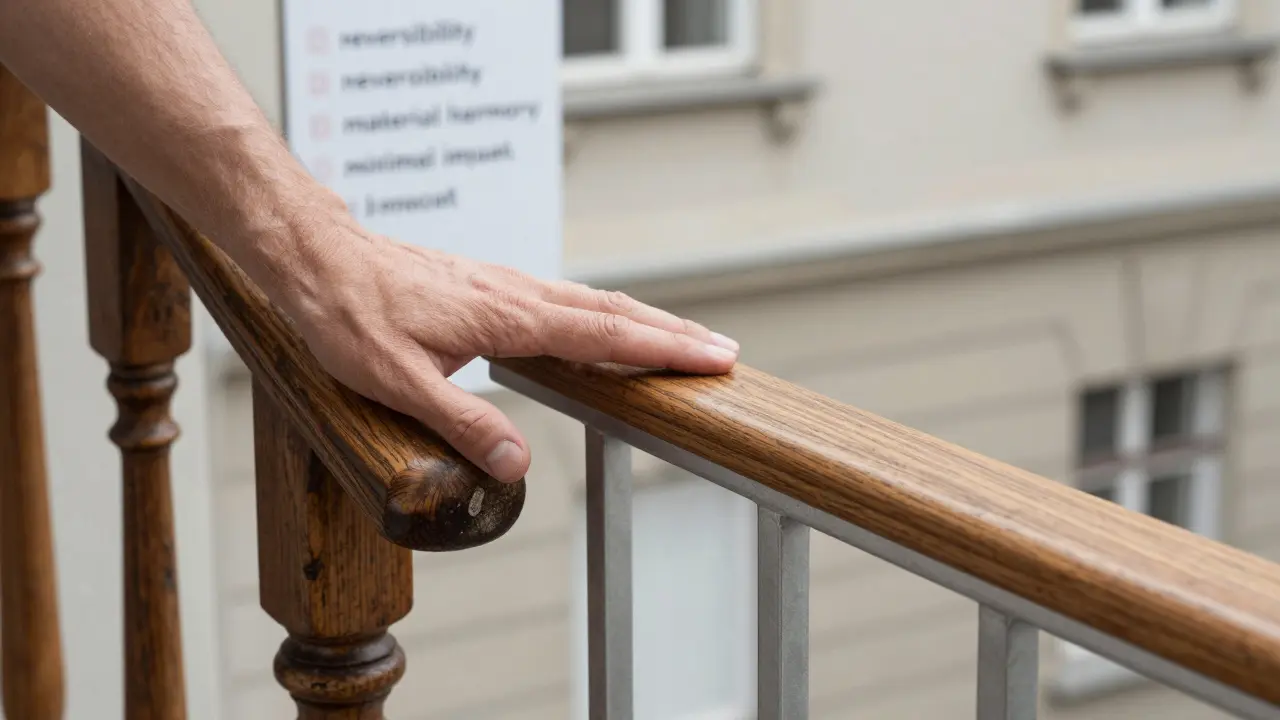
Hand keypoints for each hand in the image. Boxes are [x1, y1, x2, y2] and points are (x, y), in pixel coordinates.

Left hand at [276, 228, 738, 482]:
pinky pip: (565, 299)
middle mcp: (516, 293)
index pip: (603, 335)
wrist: (320, 257)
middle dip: (672, 331)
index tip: (713, 356)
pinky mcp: (491, 284)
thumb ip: (462, 423)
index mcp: (506, 315)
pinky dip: (604, 315)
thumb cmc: (351, 314)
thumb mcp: (398, 382)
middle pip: (613, 311)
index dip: (662, 348)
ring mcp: (506, 283)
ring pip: (592, 301)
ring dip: (643, 321)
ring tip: (683, 340)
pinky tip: (606, 329)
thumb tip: (516, 464)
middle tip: (724, 350)